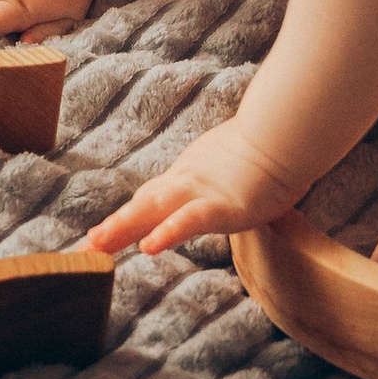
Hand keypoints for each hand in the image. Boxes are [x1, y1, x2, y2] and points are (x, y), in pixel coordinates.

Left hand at [92, 118, 297, 256]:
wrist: (292, 131)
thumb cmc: (276, 145)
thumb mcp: (242, 163)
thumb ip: (231, 173)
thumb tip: (238, 177)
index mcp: (193, 174)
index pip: (154, 197)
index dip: (128, 215)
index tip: (103, 233)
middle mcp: (190, 181)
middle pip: (144, 204)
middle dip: (115, 226)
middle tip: (85, 245)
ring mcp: (204, 192)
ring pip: (154, 209)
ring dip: (123, 227)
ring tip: (97, 245)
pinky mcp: (224, 204)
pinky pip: (189, 220)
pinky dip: (168, 232)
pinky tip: (149, 246)